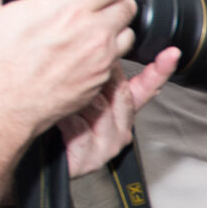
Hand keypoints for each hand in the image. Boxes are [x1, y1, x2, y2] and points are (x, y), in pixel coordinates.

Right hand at [0, 0, 141, 135]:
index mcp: (69, 8)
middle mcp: (93, 33)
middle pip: (127, 3)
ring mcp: (100, 60)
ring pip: (128, 32)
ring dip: (114, 23)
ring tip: (90, 21)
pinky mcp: (99, 82)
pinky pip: (117, 61)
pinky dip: (107, 51)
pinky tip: (83, 49)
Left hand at [61, 47, 179, 177]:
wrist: (35, 158)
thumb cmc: (56, 126)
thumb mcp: (78, 95)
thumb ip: (96, 75)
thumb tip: (104, 50)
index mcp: (121, 113)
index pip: (146, 88)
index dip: (160, 70)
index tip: (171, 53)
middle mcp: (120, 130)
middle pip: (120, 92)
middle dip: (100, 76)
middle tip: (79, 66)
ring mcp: (108, 146)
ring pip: (100, 107)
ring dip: (76, 99)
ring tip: (60, 96)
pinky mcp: (91, 158)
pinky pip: (80, 126)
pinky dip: (66, 118)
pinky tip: (58, 116)